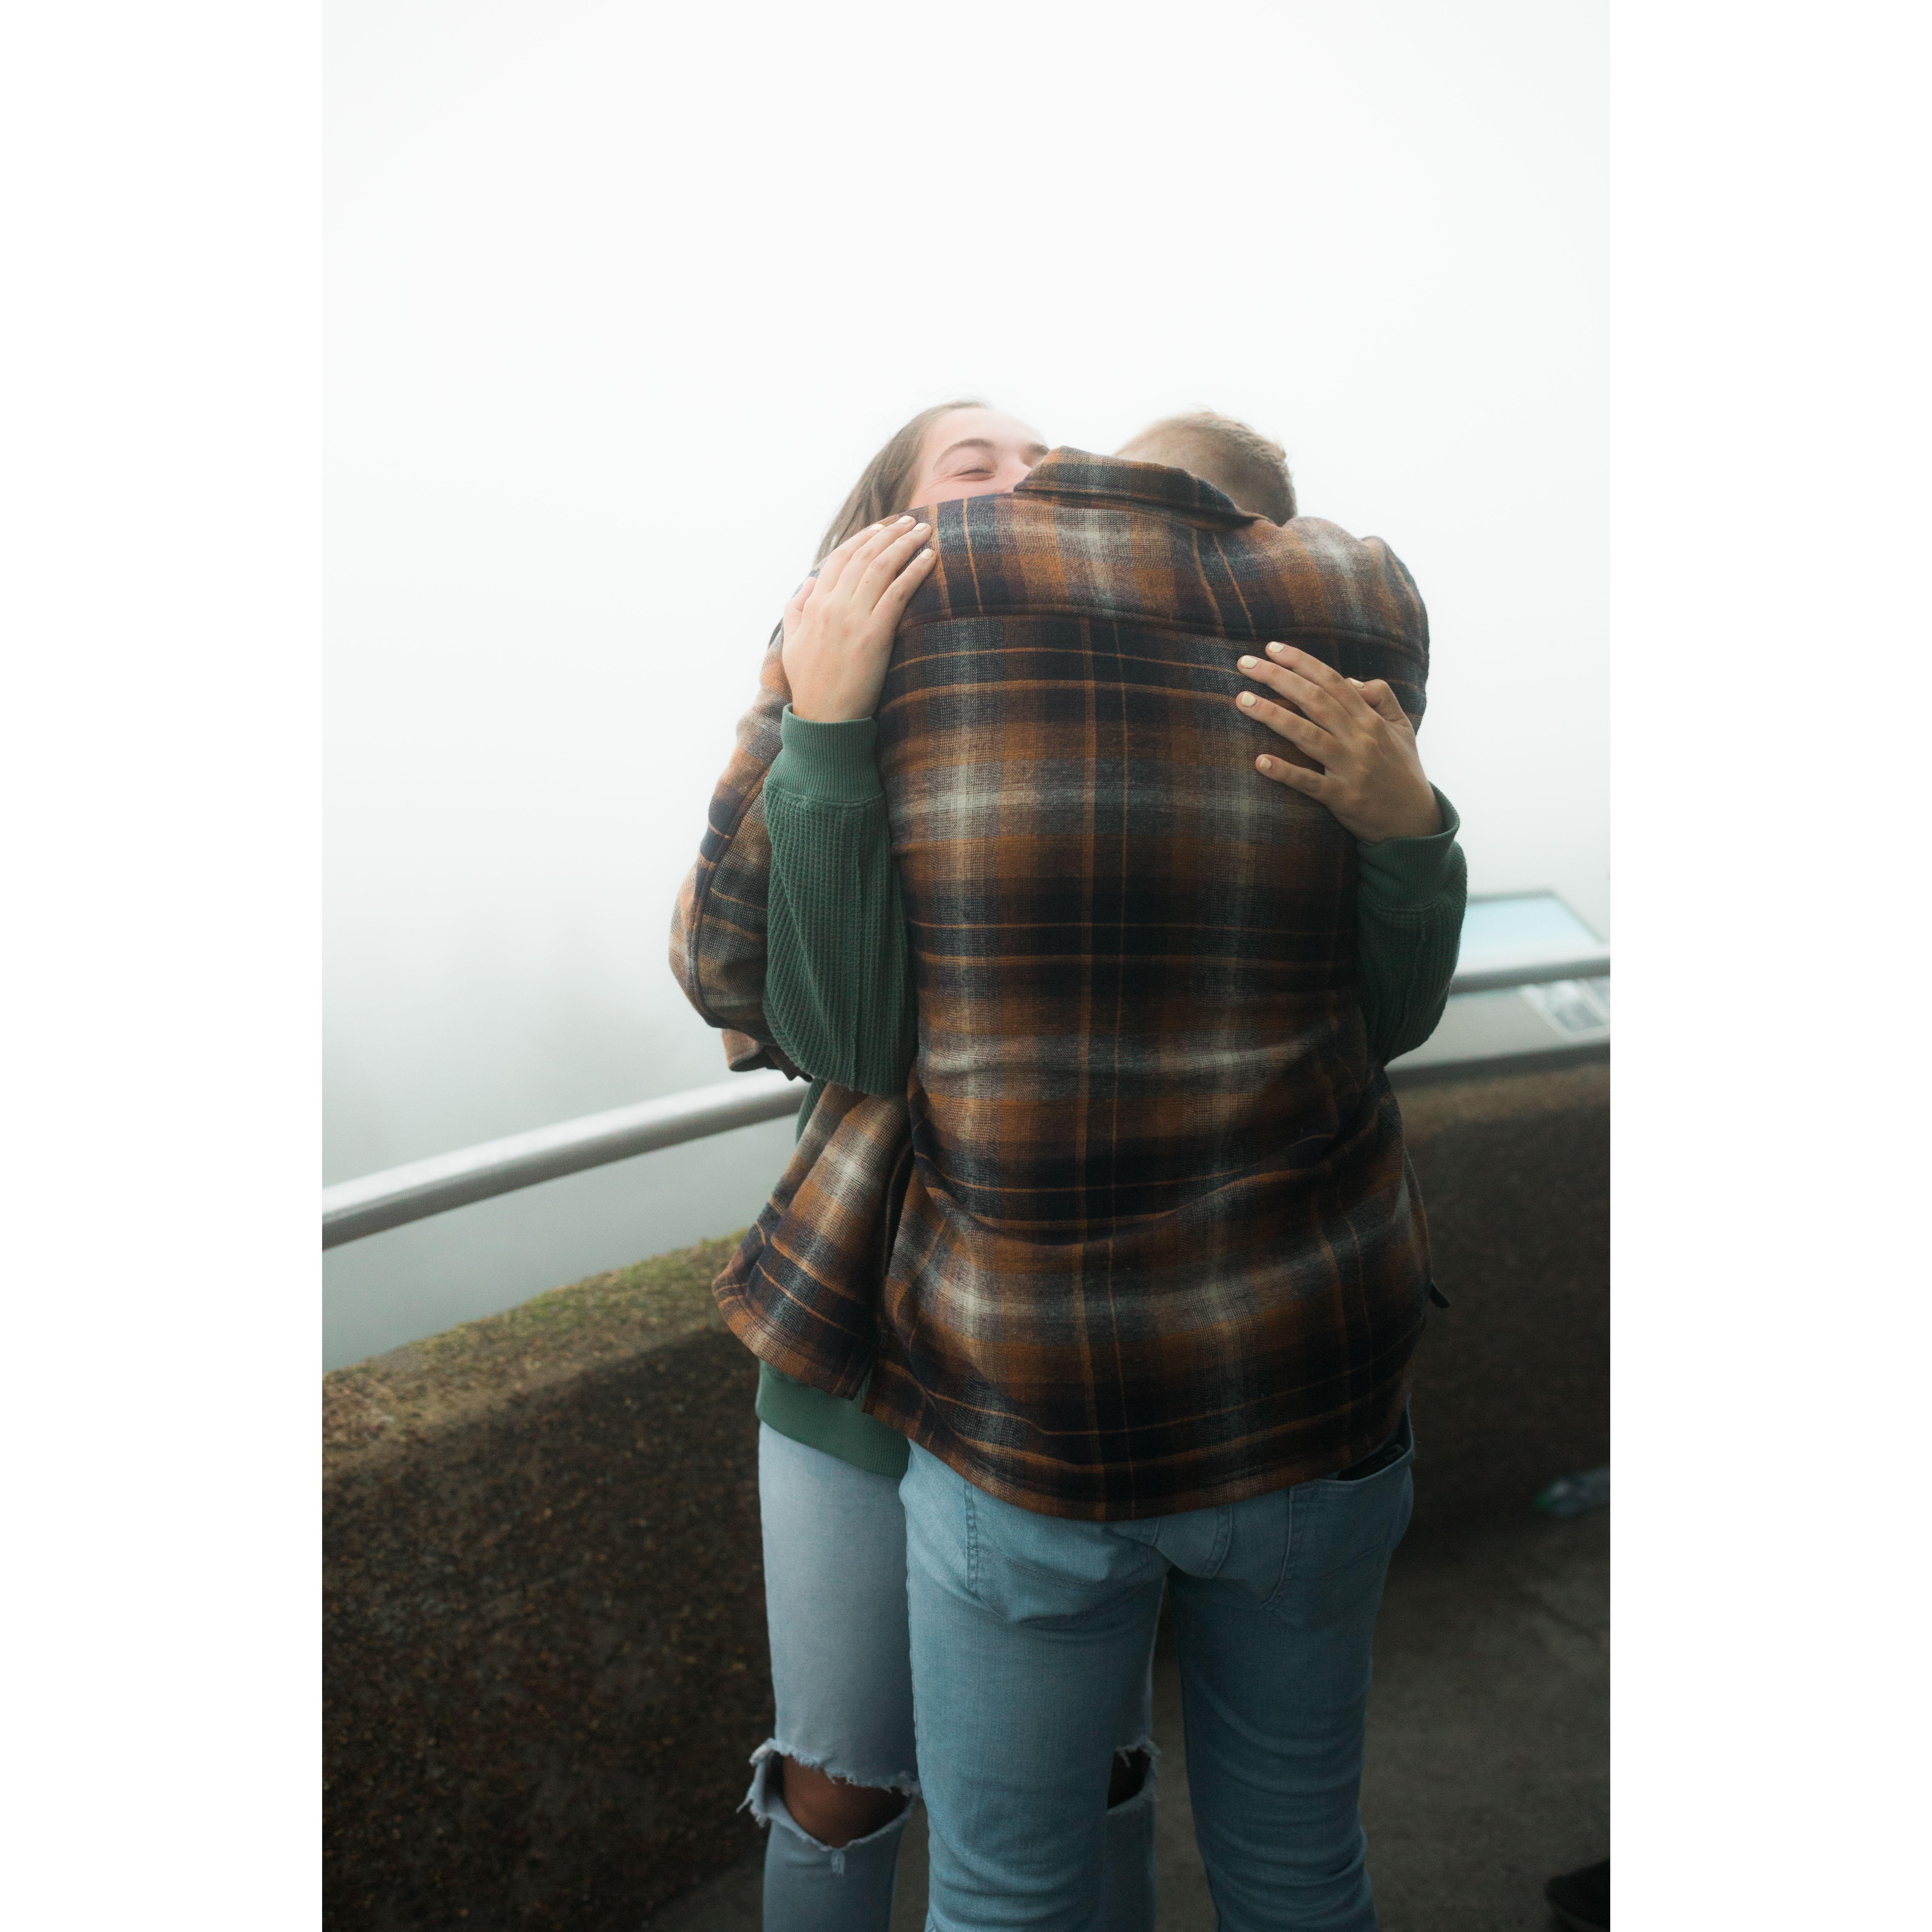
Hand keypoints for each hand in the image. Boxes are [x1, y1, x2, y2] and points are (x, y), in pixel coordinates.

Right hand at [781, 516, 935, 721]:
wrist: (824, 719)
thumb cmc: (810, 685)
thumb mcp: (791, 644)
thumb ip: (795, 609)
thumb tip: (808, 582)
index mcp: (814, 605)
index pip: (839, 558)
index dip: (862, 539)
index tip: (882, 528)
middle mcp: (833, 605)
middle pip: (864, 556)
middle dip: (890, 533)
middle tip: (911, 521)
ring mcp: (854, 618)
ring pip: (882, 567)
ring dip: (905, 543)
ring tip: (924, 530)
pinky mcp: (875, 634)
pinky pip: (898, 592)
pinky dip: (914, 570)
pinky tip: (929, 557)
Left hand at [1233, 643, 1442, 843]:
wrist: (1415, 822)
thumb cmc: (1402, 771)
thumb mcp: (1403, 728)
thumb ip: (1382, 698)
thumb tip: (1353, 680)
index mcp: (1370, 719)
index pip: (1332, 681)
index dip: (1301, 662)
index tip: (1271, 648)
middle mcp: (1360, 738)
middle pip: (1315, 700)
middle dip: (1278, 678)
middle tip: (1245, 664)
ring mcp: (1351, 768)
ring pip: (1308, 735)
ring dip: (1273, 716)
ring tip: (1242, 700)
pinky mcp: (1343, 798)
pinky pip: (1310, 783)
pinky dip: (1285, 772)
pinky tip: (1260, 762)